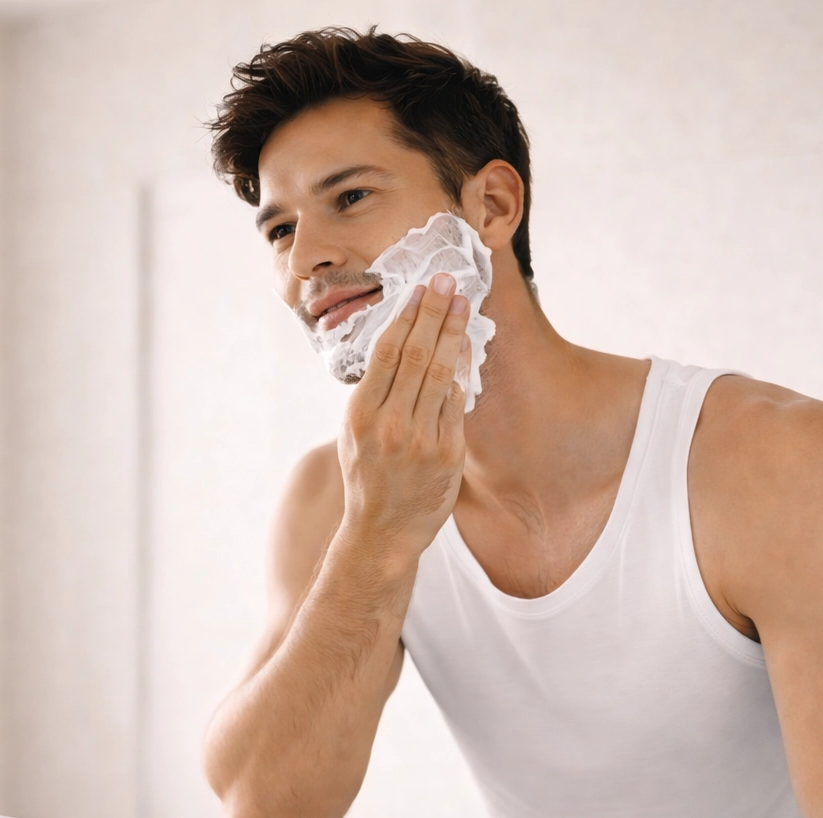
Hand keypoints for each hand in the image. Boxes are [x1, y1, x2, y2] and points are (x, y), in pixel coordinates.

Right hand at [337, 272, 471, 566]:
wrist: (383, 532)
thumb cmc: (367, 477)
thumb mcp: (353, 434)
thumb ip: (373, 395)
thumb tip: (397, 346)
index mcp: (360, 415)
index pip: (386, 353)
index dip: (406, 316)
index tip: (419, 289)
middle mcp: (390, 424)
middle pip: (416, 354)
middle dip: (434, 312)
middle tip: (447, 280)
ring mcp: (421, 439)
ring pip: (440, 373)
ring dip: (454, 332)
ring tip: (463, 302)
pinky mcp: (448, 454)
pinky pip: (457, 402)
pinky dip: (463, 369)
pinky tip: (469, 345)